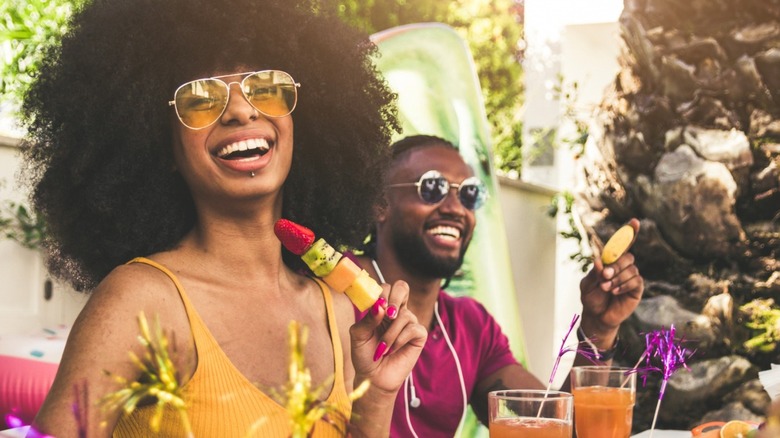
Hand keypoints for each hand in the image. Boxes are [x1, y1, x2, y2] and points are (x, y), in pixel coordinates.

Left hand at [349, 280, 426, 393]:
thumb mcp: (358, 335)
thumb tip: (380, 305)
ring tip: (382, 348)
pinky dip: (399, 340)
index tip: (376, 307)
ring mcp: (408, 323)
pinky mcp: (418, 336)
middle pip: (402, 287)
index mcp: (381, 308)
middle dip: (394, 298)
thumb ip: (367, 319)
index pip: (386, 287)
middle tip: (387, 314)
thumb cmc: (365, 354)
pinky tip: (391, 350)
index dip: (382, 293)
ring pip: (404, 315)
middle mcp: (396, 312)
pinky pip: (413, 329)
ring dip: (390, 333)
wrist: (373, 377)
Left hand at [579, 218, 643, 343]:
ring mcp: (630, 277)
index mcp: (609, 262)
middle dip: (616, 265)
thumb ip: (594, 273)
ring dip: (617, 278)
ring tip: (606, 288)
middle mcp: (622, 267)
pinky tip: (615, 292)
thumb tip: (599, 261)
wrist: (597, 317)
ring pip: (631, 269)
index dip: (628, 232)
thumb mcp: (587, 285)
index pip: (620, 245)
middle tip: (604, 276)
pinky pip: (635, 280)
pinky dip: (624, 284)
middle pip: (627, 256)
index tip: (634, 221)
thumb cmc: (591, 298)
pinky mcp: (636, 289)